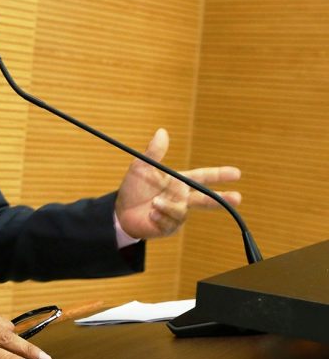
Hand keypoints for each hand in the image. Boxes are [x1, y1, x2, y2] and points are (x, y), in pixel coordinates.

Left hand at [115, 128, 241, 238]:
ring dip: (167, 207)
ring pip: (182, 210)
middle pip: (206, 198)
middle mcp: (181, 197)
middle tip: (238, 197)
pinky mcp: (170, 227)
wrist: (120, 212)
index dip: (219, 175)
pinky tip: (151, 215)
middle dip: (222, 198)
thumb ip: (154, 152)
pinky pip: (171, 222)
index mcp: (178, 182)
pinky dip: (160, 217)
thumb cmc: (132, 188)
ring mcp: (177, 213)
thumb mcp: (141, 167)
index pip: (202, 177)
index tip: (237, 173)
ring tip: (153, 204)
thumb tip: (162, 131)